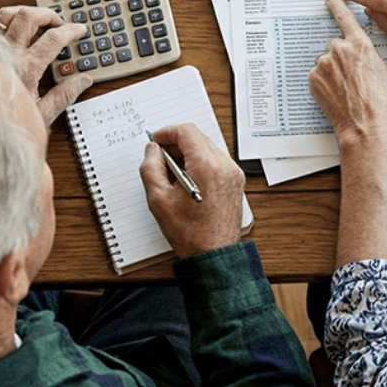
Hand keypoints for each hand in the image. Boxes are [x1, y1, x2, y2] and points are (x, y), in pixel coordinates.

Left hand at [0, 5, 90, 124]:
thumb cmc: (4, 123)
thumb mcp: (42, 114)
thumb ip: (64, 95)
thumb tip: (82, 81)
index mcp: (26, 67)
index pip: (53, 38)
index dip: (71, 30)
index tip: (78, 31)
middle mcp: (7, 53)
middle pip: (29, 15)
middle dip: (48, 14)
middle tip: (58, 22)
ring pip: (7, 14)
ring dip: (25, 12)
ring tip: (36, 20)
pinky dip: (5, 22)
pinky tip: (12, 30)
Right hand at [140, 124, 246, 258]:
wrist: (214, 254)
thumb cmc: (190, 233)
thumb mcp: (159, 199)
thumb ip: (151, 168)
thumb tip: (153, 150)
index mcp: (207, 166)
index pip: (187, 131)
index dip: (167, 132)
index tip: (156, 141)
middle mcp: (225, 166)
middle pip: (198, 137)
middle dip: (177, 143)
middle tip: (160, 158)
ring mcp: (233, 174)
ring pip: (207, 148)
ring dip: (188, 153)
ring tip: (172, 173)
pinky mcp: (236, 182)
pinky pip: (216, 161)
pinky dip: (200, 163)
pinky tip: (187, 180)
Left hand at [312, 0, 386, 265]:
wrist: (363, 125)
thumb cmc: (378, 101)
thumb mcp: (381, 69)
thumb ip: (366, 53)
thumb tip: (357, 50)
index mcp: (359, 45)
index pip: (346, 18)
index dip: (338, 6)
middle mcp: (338, 50)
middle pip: (335, 45)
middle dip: (340, 57)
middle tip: (352, 77)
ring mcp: (323, 64)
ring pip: (326, 62)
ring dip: (332, 71)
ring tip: (345, 89)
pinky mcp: (313, 78)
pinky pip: (318, 75)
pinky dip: (324, 82)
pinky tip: (336, 94)